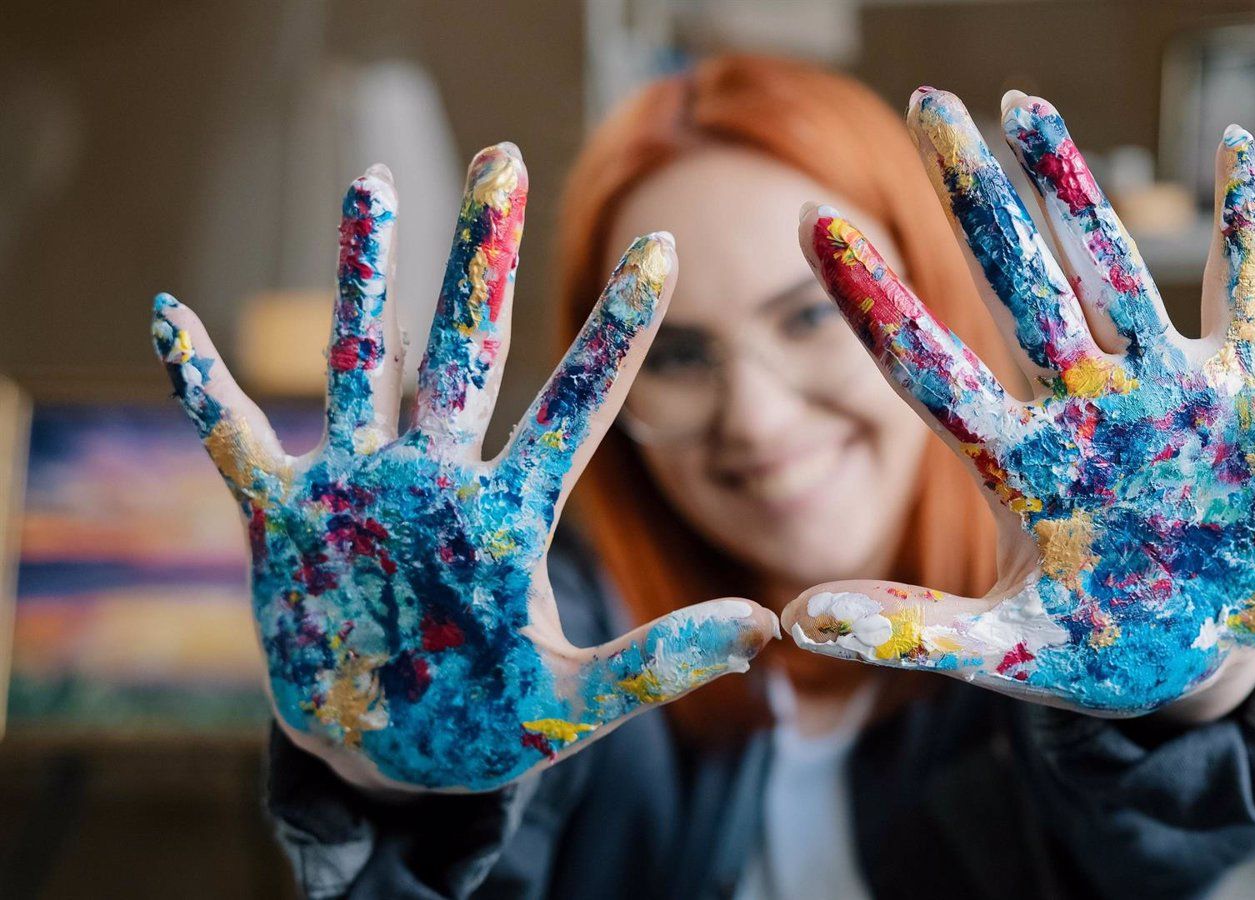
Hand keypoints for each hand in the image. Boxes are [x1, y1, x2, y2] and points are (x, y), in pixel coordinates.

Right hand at [152, 144, 774, 791]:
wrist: (387, 757)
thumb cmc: (484, 727)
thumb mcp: (572, 705)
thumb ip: (657, 664)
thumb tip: (765, 628)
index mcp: (511, 514)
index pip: (577, 406)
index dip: (618, 332)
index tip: (662, 248)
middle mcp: (439, 479)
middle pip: (466, 349)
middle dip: (481, 260)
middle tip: (499, 161)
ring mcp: (360, 489)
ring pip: (361, 363)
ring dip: (359, 278)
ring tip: (368, 186)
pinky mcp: (287, 517)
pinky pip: (233, 438)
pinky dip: (199, 385)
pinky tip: (170, 316)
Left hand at [783, 89, 1254, 714]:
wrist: (1202, 657)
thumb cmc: (1097, 652)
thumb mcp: (1008, 650)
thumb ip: (914, 633)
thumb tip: (794, 620)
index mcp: (1013, 463)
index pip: (927, 367)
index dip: (872, 301)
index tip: (810, 222)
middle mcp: (1076, 407)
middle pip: (1014, 285)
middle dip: (976, 199)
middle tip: (928, 105)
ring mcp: (1156, 392)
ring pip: (1111, 270)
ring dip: (1075, 188)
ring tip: (1027, 104)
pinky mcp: (1237, 395)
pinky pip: (1240, 293)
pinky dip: (1245, 227)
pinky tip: (1239, 146)